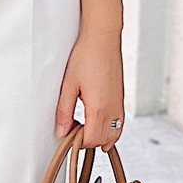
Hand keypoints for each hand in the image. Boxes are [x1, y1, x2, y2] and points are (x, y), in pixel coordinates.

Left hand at [54, 27, 124, 146]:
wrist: (103, 40)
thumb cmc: (86, 57)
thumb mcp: (69, 85)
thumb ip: (64, 111)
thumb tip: (61, 131)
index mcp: (99, 107)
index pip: (92, 139)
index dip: (79, 142)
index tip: (68, 135)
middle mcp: (112, 108)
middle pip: (103, 140)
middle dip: (88, 141)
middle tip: (73, 130)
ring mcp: (119, 104)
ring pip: (114, 134)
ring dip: (100, 137)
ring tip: (85, 129)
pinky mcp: (121, 99)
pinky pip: (119, 124)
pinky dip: (111, 130)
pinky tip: (100, 126)